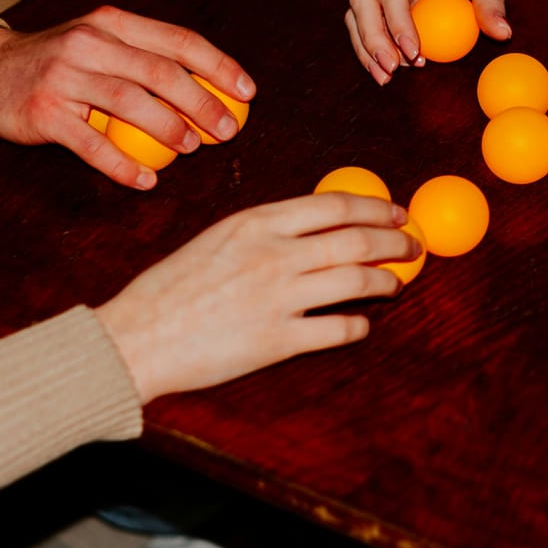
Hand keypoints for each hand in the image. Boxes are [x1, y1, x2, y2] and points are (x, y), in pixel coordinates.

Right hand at [0, 6, 253, 189]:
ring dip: (169, 130)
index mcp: (111, 23)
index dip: (218, 67)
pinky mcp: (42, 112)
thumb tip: (210, 91)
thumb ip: (143, 58)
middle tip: (227, 130)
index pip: (178, 40)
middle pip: (161, 72)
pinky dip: (122, 164)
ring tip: (192, 149)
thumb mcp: (97, 44)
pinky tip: (145, 180)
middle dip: (203, 103)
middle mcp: (88, 43)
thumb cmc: (54, 64)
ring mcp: (63, 76)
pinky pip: (91, 144)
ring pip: (130, 102)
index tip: (247, 92)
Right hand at [93, 192, 413, 403]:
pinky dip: (358, 326)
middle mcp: (273, 255)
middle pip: (357, 240)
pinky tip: (361, 324)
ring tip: (395, 284)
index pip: (336, 205)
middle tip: (412, 246)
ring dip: (386, 282)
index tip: (397, 212)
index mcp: (256, 222)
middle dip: (395, 242)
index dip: (376, 207)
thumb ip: (266, 230)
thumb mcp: (217, 239)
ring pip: (358, 282)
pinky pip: (338, 330)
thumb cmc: (171, 289)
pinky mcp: (277, 341)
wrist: (134, 338)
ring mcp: (278, 298)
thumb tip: (319, 225)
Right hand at [345, 0, 509, 83]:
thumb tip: (502, 34)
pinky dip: (370, 43)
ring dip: (365, 45)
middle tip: (392, 70)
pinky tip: (384, 68)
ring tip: (385, 76)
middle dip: (373, 38)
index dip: (398, 20)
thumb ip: (492, 1)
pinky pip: (366, 18)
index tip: (414, 52)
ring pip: (358, 10)